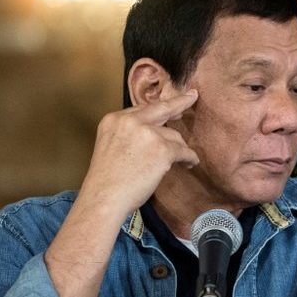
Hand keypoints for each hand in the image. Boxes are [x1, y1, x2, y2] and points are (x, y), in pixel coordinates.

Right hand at [79, 89, 199, 216]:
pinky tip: (190, 163)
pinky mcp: (162, 149)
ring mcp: (147, 134)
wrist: (104, 199)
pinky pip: (184, 151)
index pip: (142, 110)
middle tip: (193, 97)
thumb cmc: (106, 181)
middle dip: (180, 102)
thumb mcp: (110, 146)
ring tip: (181, 160)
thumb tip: (157, 131)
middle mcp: (130, 121)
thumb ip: (130, 134)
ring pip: (174, 136)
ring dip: (178, 148)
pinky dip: (189, 158)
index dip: (159, 109)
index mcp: (114, 119)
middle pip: (162, 108)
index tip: (173, 105)